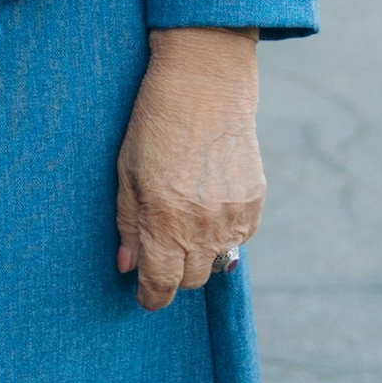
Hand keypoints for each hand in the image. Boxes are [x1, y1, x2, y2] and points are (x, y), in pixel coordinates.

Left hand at [116, 28, 263, 308]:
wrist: (205, 85)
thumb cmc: (154, 125)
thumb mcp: (126, 173)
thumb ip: (127, 225)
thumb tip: (127, 267)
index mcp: (163, 221)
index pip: (161, 284)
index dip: (151, 297)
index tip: (145, 296)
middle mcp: (201, 226)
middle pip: (191, 279)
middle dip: (174, 274)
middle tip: (161, 253)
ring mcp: (232, 215)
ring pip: (218, 262)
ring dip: (200, 254)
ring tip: (185, 224)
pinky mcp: (255, 201)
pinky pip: (241, 238)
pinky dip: (225, 234)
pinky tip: (209, 206)